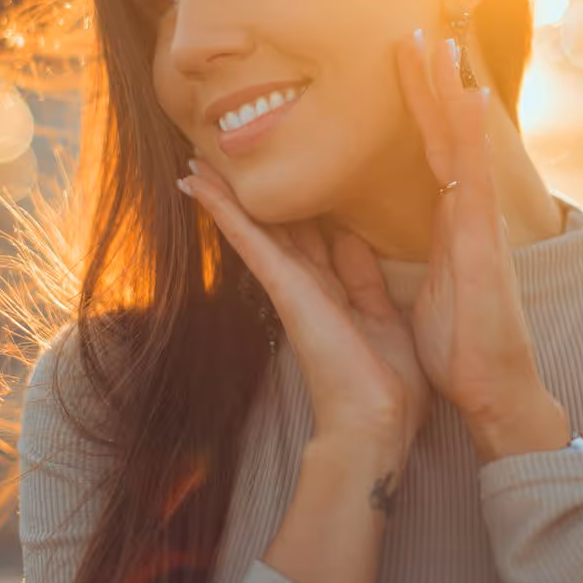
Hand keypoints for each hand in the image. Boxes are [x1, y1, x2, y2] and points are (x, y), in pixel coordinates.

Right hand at [177, 161, 430, 471]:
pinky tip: (197, 184)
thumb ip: (365, 280)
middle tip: (217, 159)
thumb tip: (353, 241)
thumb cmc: (387, 383)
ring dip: (223, 196)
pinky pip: (250, 241)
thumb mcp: (385, 316)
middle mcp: (306, 286)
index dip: (290, 208)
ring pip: (253, 230)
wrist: (375, 423)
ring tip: (195, 162)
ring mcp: (291, 288)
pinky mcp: (284, 289)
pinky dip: (224, 211)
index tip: (274, 179)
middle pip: (272, 230)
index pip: (306, 239)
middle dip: (248, 196)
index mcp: (333, 292)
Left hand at [396, 33, 565, 463]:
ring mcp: (478, 222)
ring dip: (449, 90)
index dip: (415, 109)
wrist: (491, 389)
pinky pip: (473, 175)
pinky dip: (471, 133)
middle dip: (429, 84)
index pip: (428, 152)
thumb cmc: (458, 347)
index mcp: (448, 225)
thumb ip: (399, 257)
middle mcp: (465, 214)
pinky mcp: (483, 240)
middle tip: (414, 32)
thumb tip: (363, 240)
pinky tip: (467, 94)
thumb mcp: (419, 291)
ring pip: (461, 142)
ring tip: (438, 41)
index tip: (400, 68)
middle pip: (443, 135)